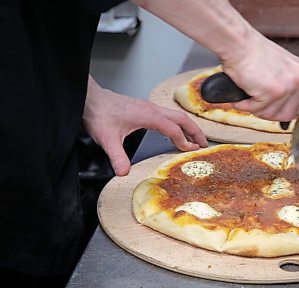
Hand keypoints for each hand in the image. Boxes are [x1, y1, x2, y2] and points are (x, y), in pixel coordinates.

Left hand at [84, 76, 207, 175]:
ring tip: (194, 140)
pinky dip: (177, 125)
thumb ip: (117, 157)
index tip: (191, 152)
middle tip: (204, 144)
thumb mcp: (107, 139)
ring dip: (187, 127)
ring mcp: (150, 107)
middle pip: (182, 119)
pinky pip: (168, 116)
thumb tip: (123, 173)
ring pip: (176, 116)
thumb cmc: (99, 115)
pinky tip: (174, 134)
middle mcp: (153, 109)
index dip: (184, 142)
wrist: (90, 99)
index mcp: (149, 116)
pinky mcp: (145, 108)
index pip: (174, 130)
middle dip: (195, 131)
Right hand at [222, 34, 298, 120]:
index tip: (296, 106)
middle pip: (291, 113)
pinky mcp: (273, 92)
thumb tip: (289, 105)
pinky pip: (259, 110)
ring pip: (274, 115)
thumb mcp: (282, 66)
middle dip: (272, 111)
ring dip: (257, 109)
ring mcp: (288, 86)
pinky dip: (246, 106)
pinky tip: (244, 95)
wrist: (239, 44)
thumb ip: (290, 84)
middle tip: (260, 102)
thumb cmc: (253, 53)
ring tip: (250, 95)